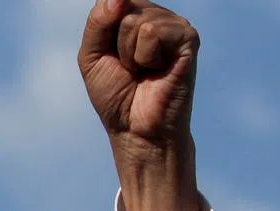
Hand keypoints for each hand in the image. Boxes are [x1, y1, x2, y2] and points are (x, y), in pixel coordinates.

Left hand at [78, 0, 202, 210]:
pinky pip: (152, 32)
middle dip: (115, 46)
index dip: (103, 30)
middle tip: (130, 69)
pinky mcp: (188, 38)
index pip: (110, 2)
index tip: (111, 58)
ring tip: (143, 72)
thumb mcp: (92, 56)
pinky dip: (145, 57)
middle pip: (122, 7)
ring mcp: (174, 25)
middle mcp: (156, 17)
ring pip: (135, 20)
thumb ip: (97, 22)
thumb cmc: (116, 96)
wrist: (136, 129)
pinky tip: (157, 71)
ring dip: (130, 55)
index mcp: (135, 18)